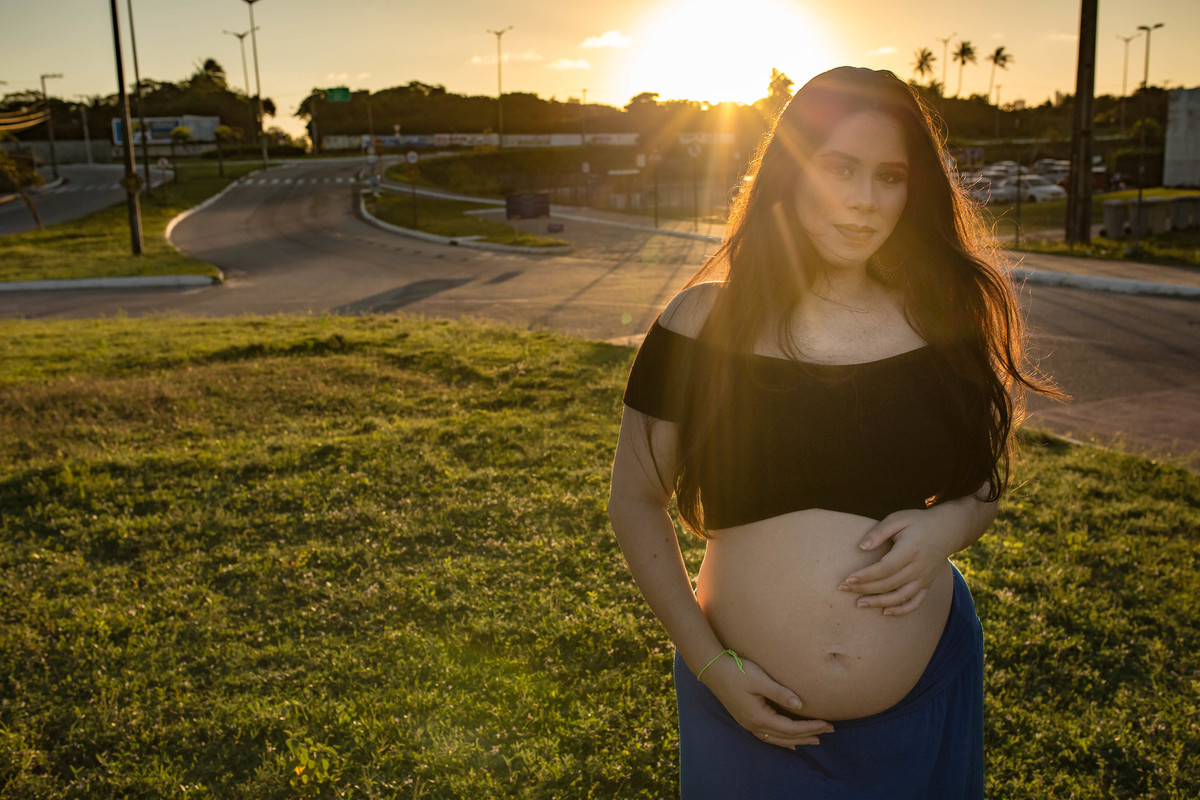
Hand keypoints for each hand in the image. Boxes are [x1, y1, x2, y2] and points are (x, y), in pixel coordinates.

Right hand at [698, 653, 833, 748]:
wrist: (713, 670)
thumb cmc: (737, 671)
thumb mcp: (759, 679)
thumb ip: (780, 693)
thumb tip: (800, 705)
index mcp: (759, 717)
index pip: (790, 727)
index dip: (810, 727)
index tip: (827, 723)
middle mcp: (754, 725)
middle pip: (786, 737)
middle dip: (808, 735)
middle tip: (829, 732)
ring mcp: (748, 724)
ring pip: (777, 739)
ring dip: (797, 740)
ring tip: (814, 740)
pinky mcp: (746, 719)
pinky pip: (768, 736)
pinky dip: (782, 740)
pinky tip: (789, 742)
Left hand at [838, 506, 962, 615]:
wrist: (948, 529)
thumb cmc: (919, 522)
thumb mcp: (898, 519)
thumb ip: (879, 532)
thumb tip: (861, 547)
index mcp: (910, 550)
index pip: (884, 568)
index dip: (865, 576)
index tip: (847, 579)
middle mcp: (918, 568)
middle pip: (888, 584)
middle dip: (864, 589)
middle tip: (843, 589)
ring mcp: (924, 579)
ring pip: (900, 597)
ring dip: (878, 602)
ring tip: (859, 603)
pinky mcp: (927, 585)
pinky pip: (915, 603)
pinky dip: (901, 610)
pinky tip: (885, 611)